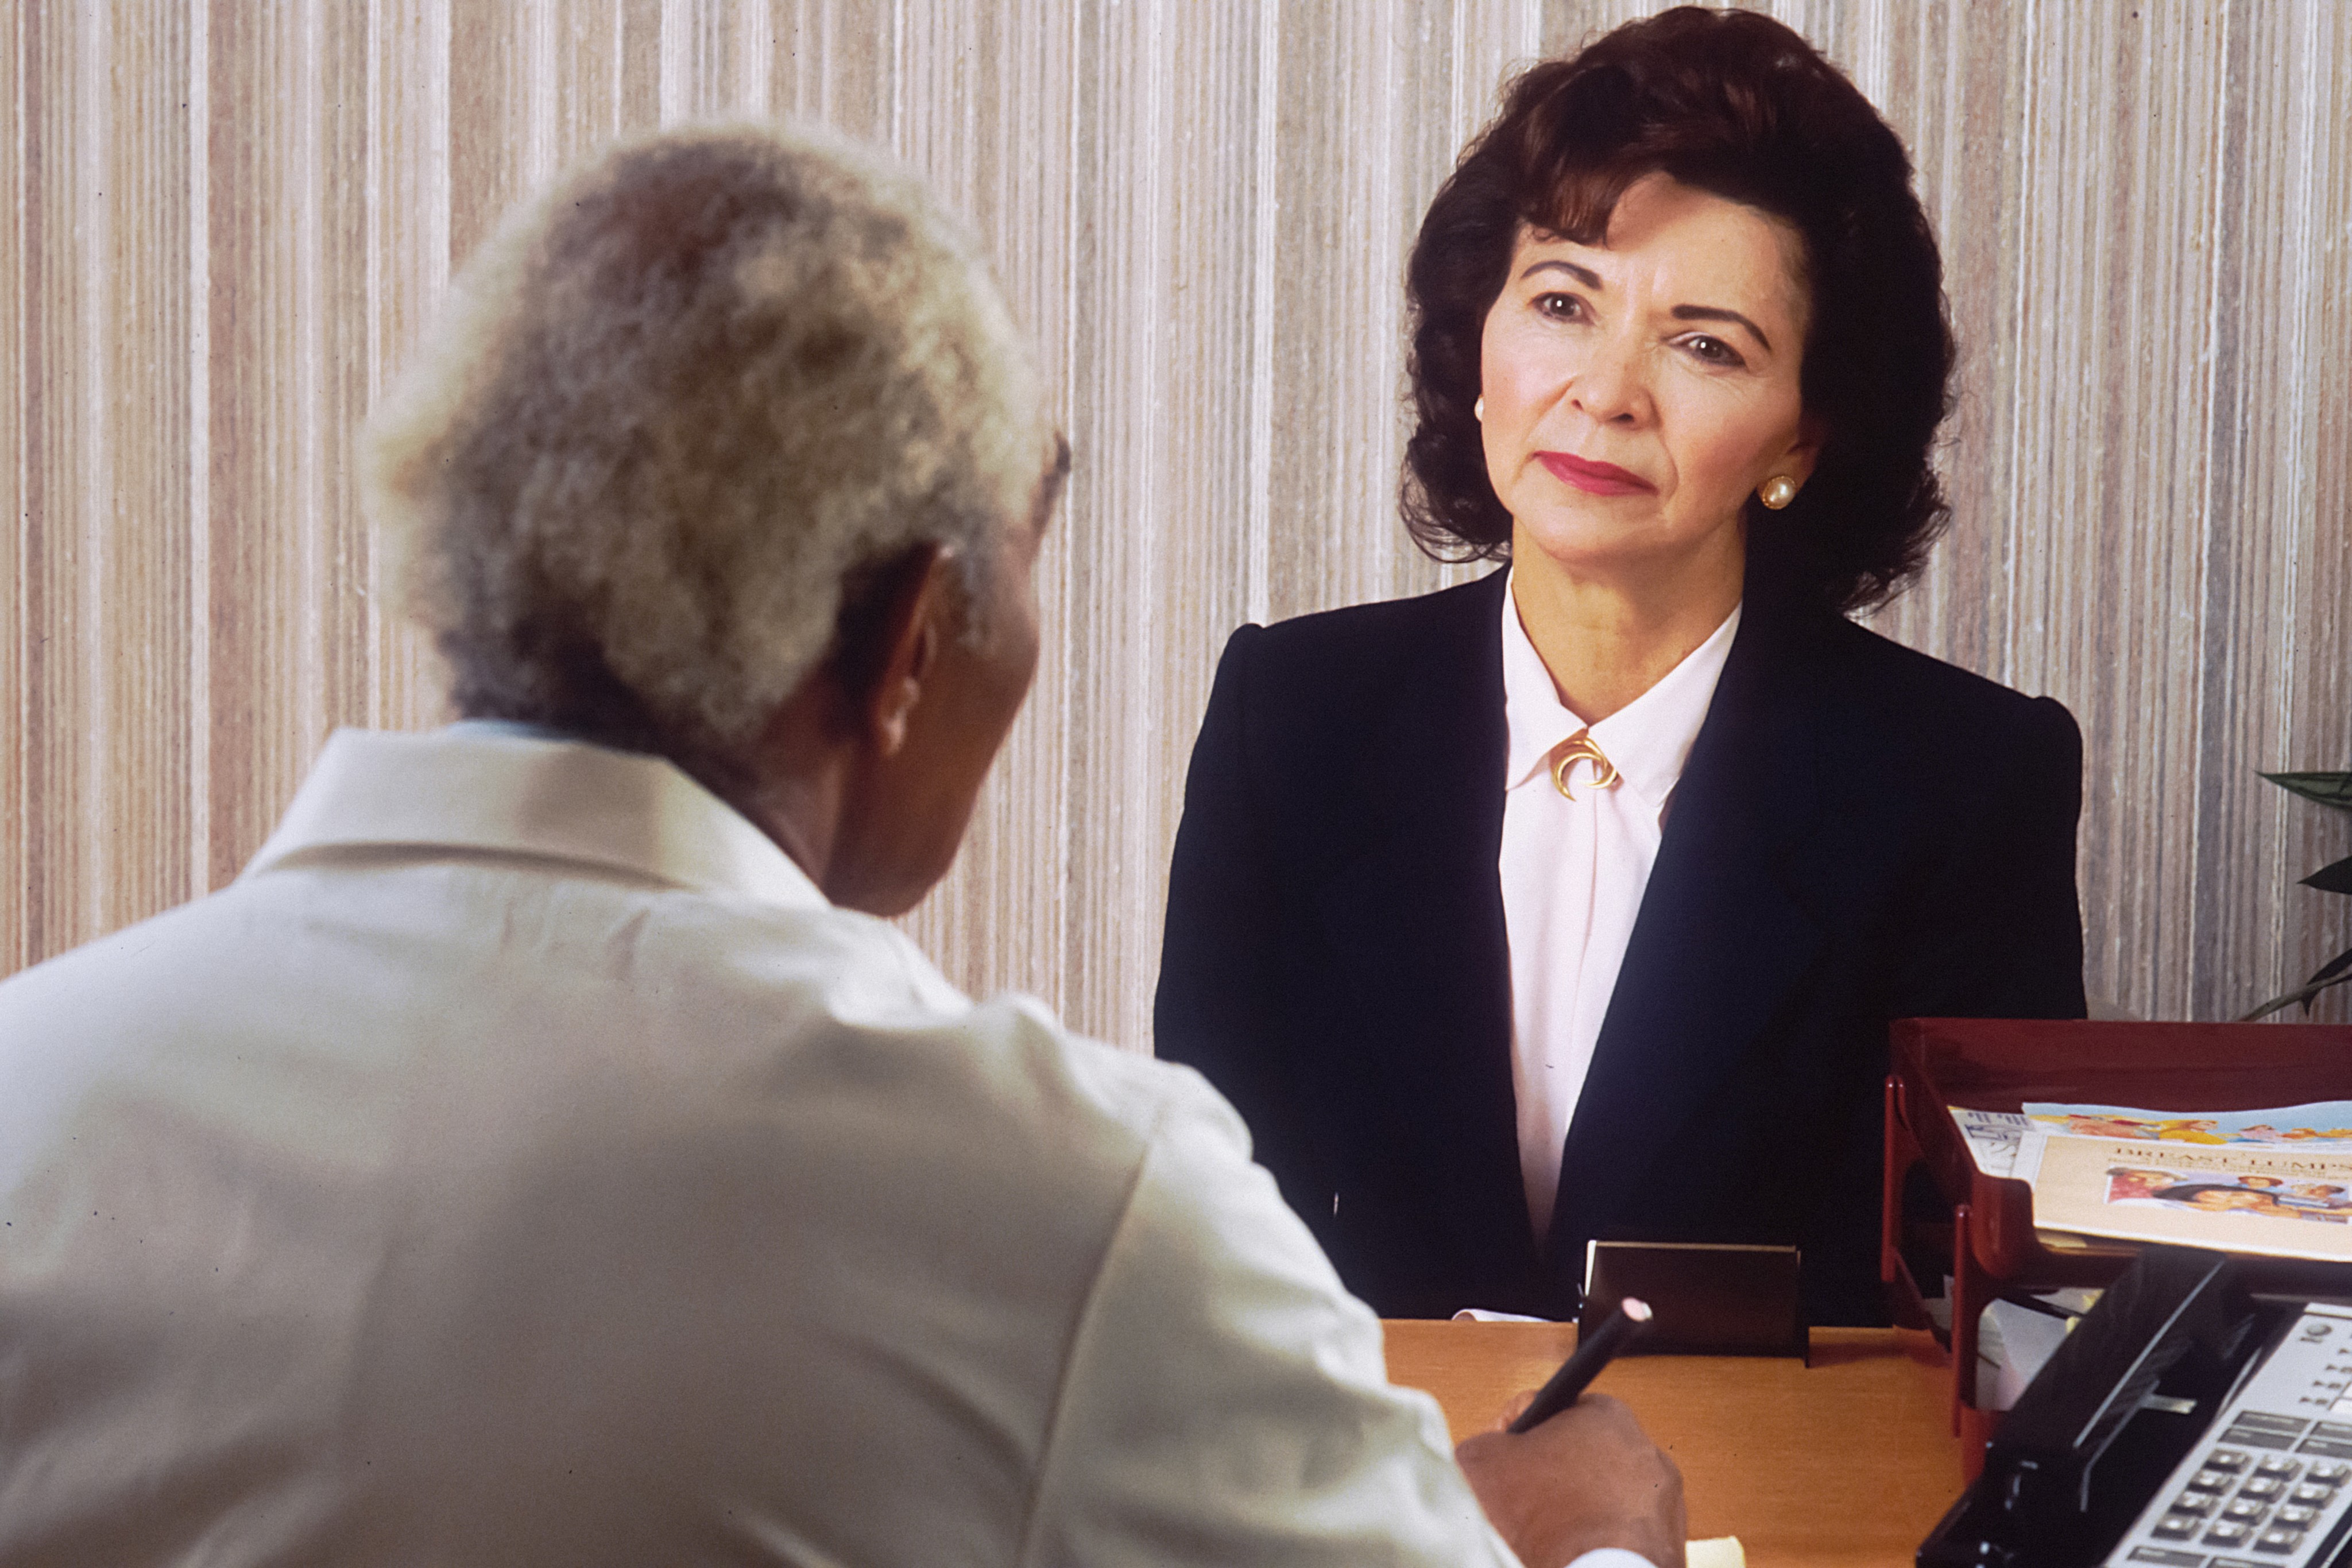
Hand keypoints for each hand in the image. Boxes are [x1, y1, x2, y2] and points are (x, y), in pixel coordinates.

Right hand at [1455, 1391, 1684, 1567]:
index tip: (1500, 1455)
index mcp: (1606, 1414)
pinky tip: (1572, 1553)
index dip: (1515, 1431)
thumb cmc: (1545, 1519)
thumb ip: (1483, 1441)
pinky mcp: (1669, 1546)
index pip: (1550, 1408)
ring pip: (1604, 1497)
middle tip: (1519, 1499)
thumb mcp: (1482, 1462)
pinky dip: (1599, 1542)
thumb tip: (1485, 1450)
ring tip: (1545, 1534)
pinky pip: (1622, 1536)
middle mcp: (1645, 1452)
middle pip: (1580, 1454)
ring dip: (1576, 1510)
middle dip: (1549, 1474)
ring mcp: (1663, 1503)